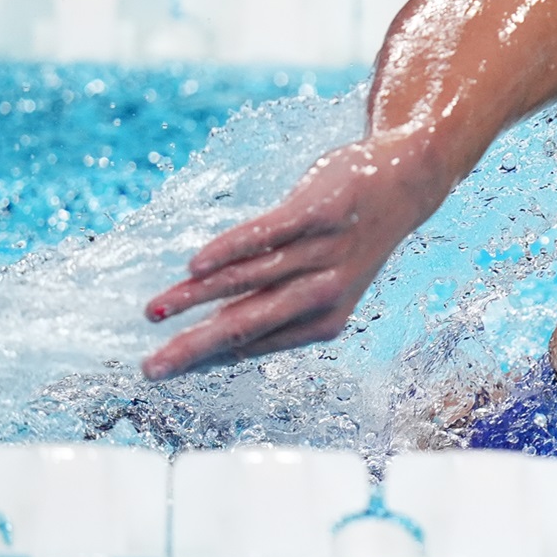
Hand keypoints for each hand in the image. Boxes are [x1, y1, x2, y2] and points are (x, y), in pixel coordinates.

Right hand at [141, 136, 442, 379]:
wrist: (406, 184)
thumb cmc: (348, 241)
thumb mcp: (323, 284)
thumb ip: (274, 308)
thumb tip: (213, 341)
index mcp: (325, 321)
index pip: (253, 345)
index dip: (206, 359)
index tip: (163, 373)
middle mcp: (325, 292)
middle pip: (248, 324)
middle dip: (195, 348)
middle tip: (150, 369)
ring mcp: (324, 252)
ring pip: (248, 279)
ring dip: (195, 297)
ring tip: (153, 311)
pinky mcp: (320, 212)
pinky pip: (267, 235)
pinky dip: (230, 250)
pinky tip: (195, 266)